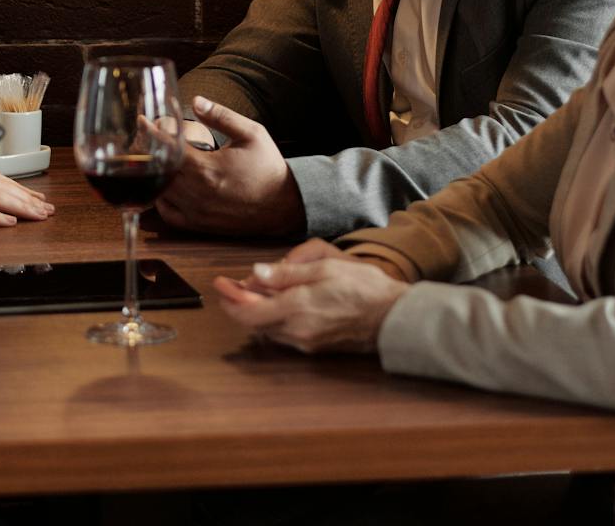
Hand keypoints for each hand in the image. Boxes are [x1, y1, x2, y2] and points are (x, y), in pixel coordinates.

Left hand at [153, 98, 304, 237]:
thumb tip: (196, 101)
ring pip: (160, 193)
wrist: (285, 205)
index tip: (142, 121)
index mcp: (207, 168)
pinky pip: (168, 214)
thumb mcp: (252, 133)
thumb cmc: (269, 168)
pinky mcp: (200, 225)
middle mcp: (197, 193)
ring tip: (154, 158)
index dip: (151, 132)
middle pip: (159, 170)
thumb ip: (222, 116)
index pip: (168, 147)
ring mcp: (196, 212)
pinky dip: (161, 200)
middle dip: (149, 152)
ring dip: (154, 175)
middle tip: (145, 137)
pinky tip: (165, 186)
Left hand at [213, 252, 410, 354]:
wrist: (394, 318)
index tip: (220, 283)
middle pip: (253, 322)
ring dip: (254, 312)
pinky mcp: (315, 347)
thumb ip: (287, 273)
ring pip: (267, 329)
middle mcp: (297, 330)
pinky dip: (271, 319)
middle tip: (230, 285)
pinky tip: (273, 305)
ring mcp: (306, 342)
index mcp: (297, 308)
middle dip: (238, 303)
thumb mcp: (325, 268)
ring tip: (249, 291)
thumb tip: (256, 273)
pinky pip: (283, 334)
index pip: (248, 312)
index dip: (229, 298)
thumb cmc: (365, 288)